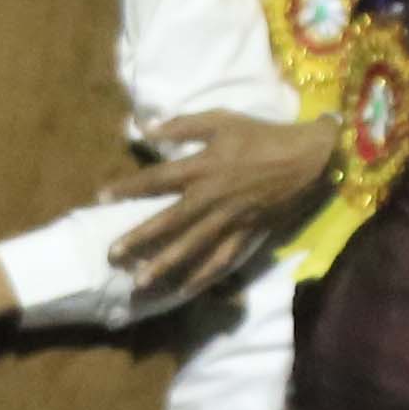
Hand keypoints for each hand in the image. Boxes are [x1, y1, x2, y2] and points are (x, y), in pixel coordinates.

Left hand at [106, 109, 338, 297]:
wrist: (307, 157)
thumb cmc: (261, 135)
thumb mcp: (221, 119)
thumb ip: (183, 125)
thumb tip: (146, 130)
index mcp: (203, 167)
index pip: (157, 179)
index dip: (128, 188)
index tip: (101, 197)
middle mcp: (212, 197)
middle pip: (169, 222)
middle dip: (139, 239)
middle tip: (112, 255)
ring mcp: (230, 220)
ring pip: (193, 247)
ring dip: (166, 265)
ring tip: (141, 282)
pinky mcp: (247, 234)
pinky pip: (223, 260)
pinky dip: (205, 276)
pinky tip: (185, 290)